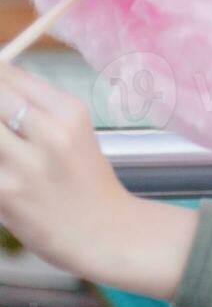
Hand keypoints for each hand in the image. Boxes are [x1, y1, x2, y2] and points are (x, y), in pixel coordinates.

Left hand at [0, 61, 196, 299]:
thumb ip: (34, 106)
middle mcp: (50, 131)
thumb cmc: (85, 180)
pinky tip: (5, 171)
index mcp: (69, 110)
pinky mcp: (8, 193)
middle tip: (2, 132)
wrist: (106, 232)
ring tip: (7, 151)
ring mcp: (26, 164)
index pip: (8, 75)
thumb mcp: (73, 131)